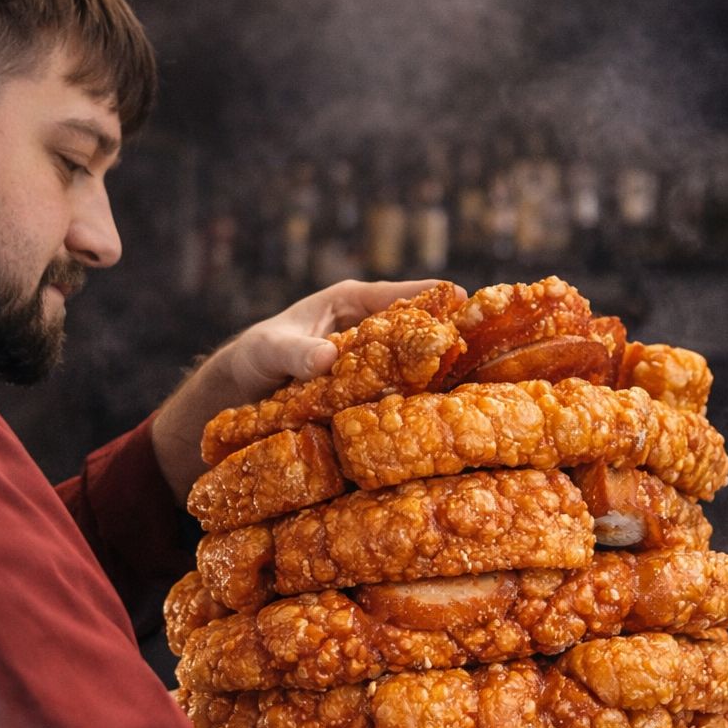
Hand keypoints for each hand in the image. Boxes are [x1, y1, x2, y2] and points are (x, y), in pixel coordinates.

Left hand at [151, 278, 463, 501]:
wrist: (230, 402)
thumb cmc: (249, 361)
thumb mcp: (268, 352)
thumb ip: (294, 354)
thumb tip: (326, 359)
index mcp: (353, 302)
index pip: (411, 294)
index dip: (446, 302)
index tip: (480, 312)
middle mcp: (371, 331)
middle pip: (424, 333)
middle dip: (455, 346)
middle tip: (496, 363)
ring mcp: (373, 368)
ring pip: (417, 371)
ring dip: (441, 384)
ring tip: (483, 400)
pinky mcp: (368, 399)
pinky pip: (399, 401)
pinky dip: (417, 411)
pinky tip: (441, 432)